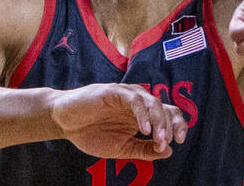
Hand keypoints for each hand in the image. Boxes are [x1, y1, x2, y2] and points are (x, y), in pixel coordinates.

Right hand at [50, 82, 187, 159]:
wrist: (65, 123)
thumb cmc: (92, 133)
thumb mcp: (121, 148)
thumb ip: (144, 150)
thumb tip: (169, 151)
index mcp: (143, 115)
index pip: (168, 114)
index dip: (177, 126)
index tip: (178, 142)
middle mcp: (139, 102)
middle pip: (165, 107)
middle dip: (170, 125)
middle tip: (166, 143)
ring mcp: (127, 95)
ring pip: (152, 102)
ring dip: (159, 121)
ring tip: (158, 139)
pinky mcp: (114, 91)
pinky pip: (134, 99)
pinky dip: (142, 114)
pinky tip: (143, 130)